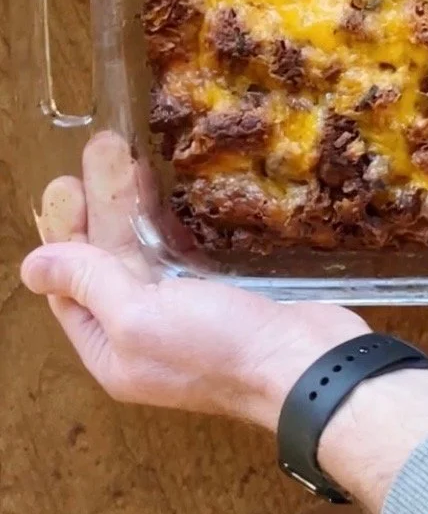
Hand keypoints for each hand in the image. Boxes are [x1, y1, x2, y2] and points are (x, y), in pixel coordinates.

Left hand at [21, 133, 369, 429]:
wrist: (309, 364)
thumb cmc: (220, 349)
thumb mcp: (139, 317)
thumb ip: (89, 285)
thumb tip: (32, 268)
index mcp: (112, 350)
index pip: (70, 288)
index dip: (62, 234)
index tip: (66, 183)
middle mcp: (144, 333)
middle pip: (108, 261)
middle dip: (100, 205)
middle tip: (100, 149)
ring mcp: (186, 313)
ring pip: (146, 249)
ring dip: (132, 203)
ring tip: (126, 151)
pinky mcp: (224, 294)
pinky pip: (182, 250)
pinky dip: (169, 218)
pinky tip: (167, 186)